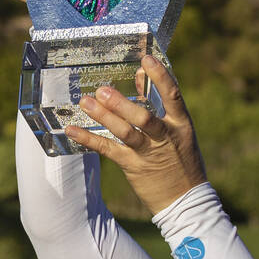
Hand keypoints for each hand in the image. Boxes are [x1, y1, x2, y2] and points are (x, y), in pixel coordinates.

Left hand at [67, 55, 207, 215]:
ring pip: (125, 133)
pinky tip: (72, 130)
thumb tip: (141, 73)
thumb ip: (157, 100)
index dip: (160, 77)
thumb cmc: (181, 158)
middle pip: (144, 118)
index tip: (146, 59)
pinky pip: (109, 150)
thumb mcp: (178, 129)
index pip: (173, 96)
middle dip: (122, 104)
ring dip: (104, 117)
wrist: (185, 199)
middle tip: (103, 90)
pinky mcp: (133, 166)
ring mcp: (149, 153)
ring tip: (85, 102)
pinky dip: (90, 139)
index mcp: (181, 124)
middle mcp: (165, 137)